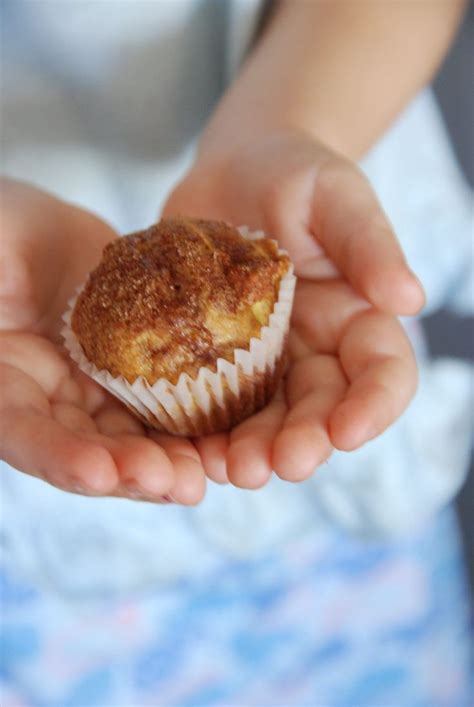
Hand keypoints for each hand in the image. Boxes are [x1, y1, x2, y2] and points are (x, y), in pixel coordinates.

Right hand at [0, 179, 205, 503]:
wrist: (40, 231)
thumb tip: (3, 314)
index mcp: (3, 383)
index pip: (20, 432)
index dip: (57, 456)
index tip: (98, 473)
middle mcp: (46, 400)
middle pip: (85, 448)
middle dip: (127, 470)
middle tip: (172, 483)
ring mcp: (91, 389)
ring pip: (128, 435)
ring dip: (165, 460)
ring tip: (200, 477)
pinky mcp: (132, 371)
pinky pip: (163, 399)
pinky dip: (190, 421)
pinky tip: (223, 436)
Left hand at [163, 130, 424, 487]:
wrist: (230, 173)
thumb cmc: (292, 173)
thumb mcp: (334, 195)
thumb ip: (368, 243)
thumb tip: (410, 297)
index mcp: (357, 319)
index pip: (382, 373)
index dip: (373, 407)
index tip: (347, 430)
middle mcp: (315, 352)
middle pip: (321, 410)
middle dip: (305, 442)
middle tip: (278, 465)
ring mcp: (263, 362)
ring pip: (267, 421)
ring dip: (254, 450)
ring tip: (233, 469)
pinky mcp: (215, 362)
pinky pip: (211, 405)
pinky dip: (204, 432)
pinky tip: (190, 449)